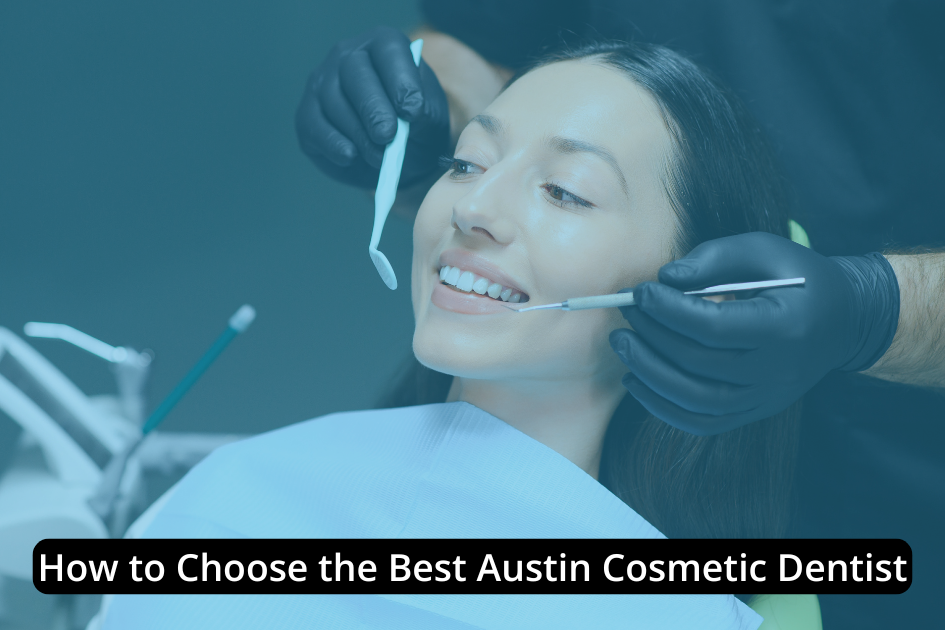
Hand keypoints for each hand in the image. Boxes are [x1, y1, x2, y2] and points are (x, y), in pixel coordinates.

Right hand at [295, 26, 449, 188]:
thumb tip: (408, 117)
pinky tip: (351, 156)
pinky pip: (315, 126)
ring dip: (358, 133)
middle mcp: (348, 55)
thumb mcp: (430, 118)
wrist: (398, 153)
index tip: (413, 111)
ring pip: (334, 102)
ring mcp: (322, 82)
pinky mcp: (307, 114)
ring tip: (380, 156)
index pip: (389, 49)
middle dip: (373, 108)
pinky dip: (334, 144)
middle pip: (354, 73)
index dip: (401, 80)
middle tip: (388, 136)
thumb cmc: (416, 126)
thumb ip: (423, 113)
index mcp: (384, 45)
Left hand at [609, 232, 898, 434]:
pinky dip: (662, 406)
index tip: (641, 292)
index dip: (669, 311)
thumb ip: (714, 257)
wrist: (845, 320)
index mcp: (785, 327)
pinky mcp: (753, 411)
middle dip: (653, 337)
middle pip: (699, 363)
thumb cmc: (800, 278)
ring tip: (623, 344)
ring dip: (649, 374)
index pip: (714, 327)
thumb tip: (665, 277)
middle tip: (626, 312)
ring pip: (695, 400)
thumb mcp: (765, 249)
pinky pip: (701, 422)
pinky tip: (637, 379)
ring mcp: (765, 398)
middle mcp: (777, 371)